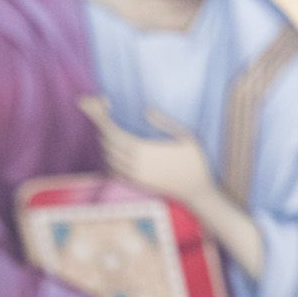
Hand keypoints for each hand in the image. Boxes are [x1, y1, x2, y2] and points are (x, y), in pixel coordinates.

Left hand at [88, 98, 216, 212]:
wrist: (196, 191)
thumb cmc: (194, 161)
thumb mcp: (186, 136)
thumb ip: (164, 123)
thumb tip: (146, 110)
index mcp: (144, 150)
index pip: (113, 132)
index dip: (102, 119)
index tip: (102, 105)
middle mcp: (135, 164)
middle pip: (107, 143)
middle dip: (102, 126)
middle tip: (103, 111)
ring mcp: (134, 176)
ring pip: (108, 157)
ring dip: (105, 142)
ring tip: (110, 127)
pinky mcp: (136, 184)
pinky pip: (113, 171)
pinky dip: (108, 159)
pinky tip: (114, 150)